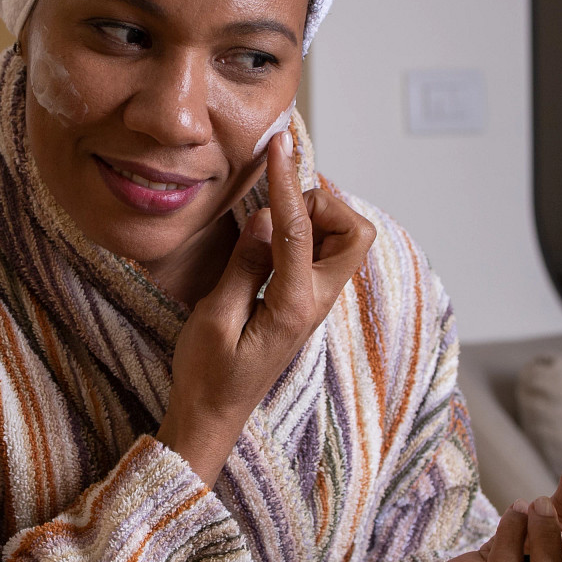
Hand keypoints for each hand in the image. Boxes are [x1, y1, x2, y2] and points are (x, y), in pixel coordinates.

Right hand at [157, 131, 374, 481]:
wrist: (213, 416)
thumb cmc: (207, 374)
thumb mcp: (214, 317)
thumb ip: (245, 264)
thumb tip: (270, 217)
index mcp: (292, 305)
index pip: (298, 228)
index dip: (288, 181)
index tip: (280, 144)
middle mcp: (314, 302)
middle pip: (354, 233)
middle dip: (325, 202)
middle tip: (283, 196)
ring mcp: (314, 305)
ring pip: (345, 242)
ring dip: (319, 217)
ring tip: (277, 212)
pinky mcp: (304, 305)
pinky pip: (323, 255)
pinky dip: (308, 232)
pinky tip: (275, 231)